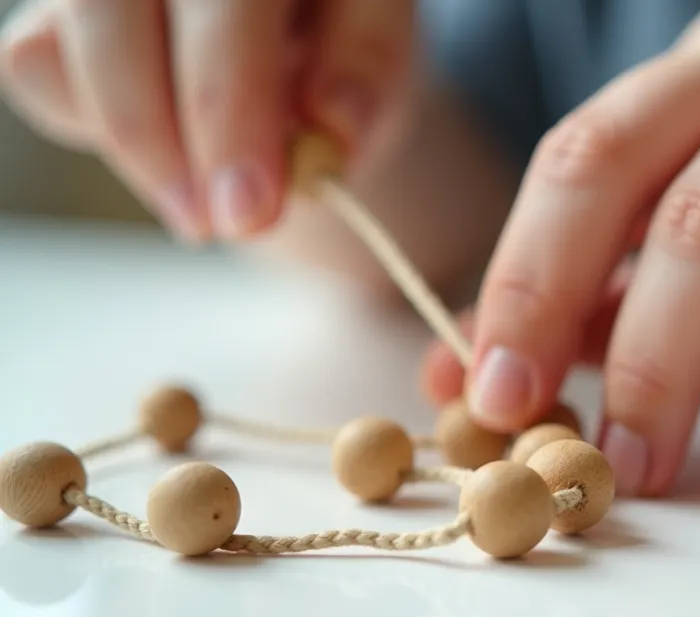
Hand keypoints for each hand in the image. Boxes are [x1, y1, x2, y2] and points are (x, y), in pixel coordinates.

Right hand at [0, 0, 414, 241]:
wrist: (295, 51)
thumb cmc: (337, 48)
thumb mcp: (379, 60)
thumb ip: (365, 82)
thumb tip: (332, 125)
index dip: (230, 98)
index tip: (250, 204)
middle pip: (116, 12)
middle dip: (161, 134)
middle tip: (220, 225)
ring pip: (60, 48)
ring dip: (133, 147)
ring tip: (200, 212)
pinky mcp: (51, 13)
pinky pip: (34, 68)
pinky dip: (92, 126)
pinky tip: (167, 149)